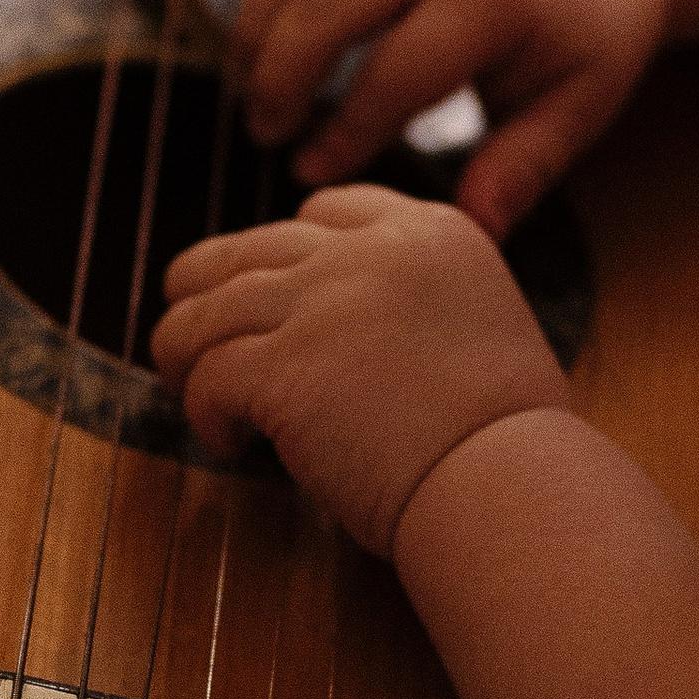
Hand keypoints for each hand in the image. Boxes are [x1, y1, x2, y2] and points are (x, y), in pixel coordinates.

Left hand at [153, 184, 568, 551]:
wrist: (510, 486)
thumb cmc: (504, 440)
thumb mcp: (479, 323)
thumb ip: (410, 301)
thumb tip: (335, 332)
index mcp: (430, 231)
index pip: (323, 212)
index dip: (284, 260)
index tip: (279, 310)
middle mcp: (370, 250)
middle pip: (242, 250)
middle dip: (209, 301)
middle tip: (203, 351)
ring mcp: (321, 301)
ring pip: (200, 310)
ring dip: (188, 357)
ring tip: (202, 398)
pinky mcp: (283, 363)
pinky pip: (206, 373)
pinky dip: (204, 411)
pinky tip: (232, 442)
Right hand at [236, 0, 668, 234]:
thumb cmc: (590, 26)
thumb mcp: (581, 100)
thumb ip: (524, 164)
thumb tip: (475, 231)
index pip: (401, 69)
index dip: (349, 129)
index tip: (312, 174)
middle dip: (286, 72)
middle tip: (264, 135)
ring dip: (262, 25)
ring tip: (249, 93)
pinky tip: (262, 42)